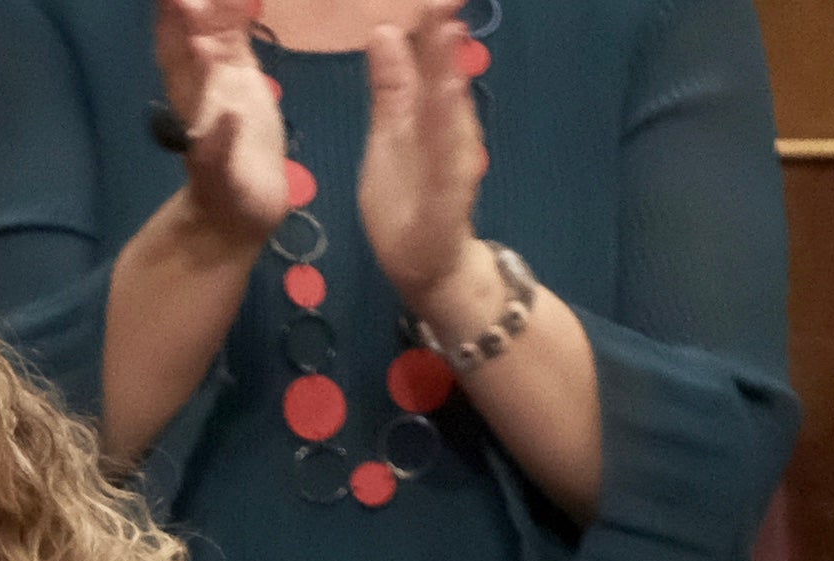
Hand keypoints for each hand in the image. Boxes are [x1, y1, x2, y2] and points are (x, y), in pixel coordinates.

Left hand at [151, 0, 284, 252]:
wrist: (238, 211)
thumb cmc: (225, 199)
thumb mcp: (221, 181)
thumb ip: (218, 150)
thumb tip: (224, 116)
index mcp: (191, 102)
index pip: (177, 52)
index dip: (175, 24)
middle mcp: (200, 81)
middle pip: (190, 28)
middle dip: (188, 3)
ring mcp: (221, 75)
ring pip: (213, 25)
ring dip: (214, 1)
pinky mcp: (243, 77)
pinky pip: (237, 34)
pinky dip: (238, 10)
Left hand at [358, 5, 493, 323]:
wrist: (428, 264)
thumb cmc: (408, 197)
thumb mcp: (391, 134)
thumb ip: (392, 87)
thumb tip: (383, 31)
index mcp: (427, 114)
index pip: (426, 60)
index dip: (425, 24)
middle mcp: (446, 129)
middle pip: (443, 75)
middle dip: (440, 34)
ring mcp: (451, 162)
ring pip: (450, 112)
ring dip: (448, 72)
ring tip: (445, 31)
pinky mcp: (449, 196)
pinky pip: (448, 160)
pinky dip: (448, 132)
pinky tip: (448, 102)